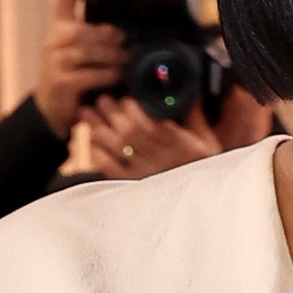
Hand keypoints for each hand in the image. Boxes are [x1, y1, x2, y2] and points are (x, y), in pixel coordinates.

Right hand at [32, 0, 124, 132]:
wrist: (52, 109)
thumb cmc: (71, 77)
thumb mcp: (79, 53)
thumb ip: (92, 39)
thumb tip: (121, 32)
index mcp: (59, 30)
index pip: (62, 1)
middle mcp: (53, 43)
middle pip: (80, 30)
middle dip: (105, 35)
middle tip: (122, 42)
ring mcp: (53, 63)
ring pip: (83, 51)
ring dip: (108, 56)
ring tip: (124, 61)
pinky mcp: (59, 84)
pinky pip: (86, 75)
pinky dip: (104, 75)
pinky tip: (115, 76)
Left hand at [69, 100, 219, 181]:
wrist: (204, 202)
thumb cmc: (205, 169)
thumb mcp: (206, 141)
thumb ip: (195, 115)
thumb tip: (190, 91)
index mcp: (178, 143)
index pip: (151, 123)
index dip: (134, 110)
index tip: (125, 99)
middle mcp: (160, 158)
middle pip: (130, 132)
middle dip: (112, 113)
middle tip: (101, 99)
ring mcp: (146, 173)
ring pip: (119, 149)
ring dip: (100, 129)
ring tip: (87, 114)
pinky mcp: (137, 187)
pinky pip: (114, 172)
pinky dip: (101, 157)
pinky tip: (92, 144)